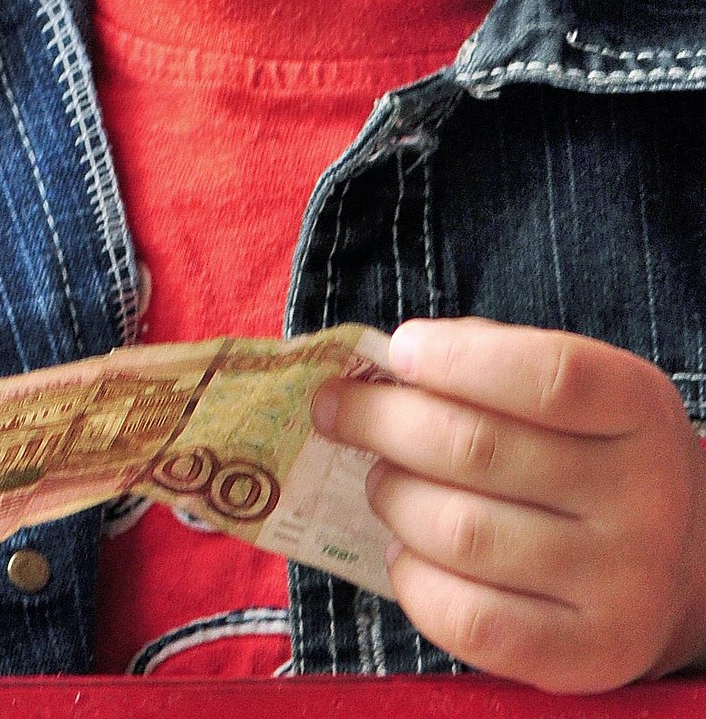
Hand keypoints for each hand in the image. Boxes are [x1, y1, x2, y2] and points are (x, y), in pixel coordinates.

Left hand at [311, 318, 705, 692]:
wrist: (670, 561)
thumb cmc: (579, 450)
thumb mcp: (562, 386)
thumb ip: (484, 360)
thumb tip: (385, 364)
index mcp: (638, 408)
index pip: (548, 377)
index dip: (457, 359)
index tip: (398, 351)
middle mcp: (645, 498)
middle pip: (476, 450)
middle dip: (379, 422)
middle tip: (336, 412)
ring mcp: (622, 584)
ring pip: (459, 532)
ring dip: (392, 497)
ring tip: (382, 482)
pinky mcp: (587, 656)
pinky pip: (466, 618)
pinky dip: (410, 577)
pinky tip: (406, 550)